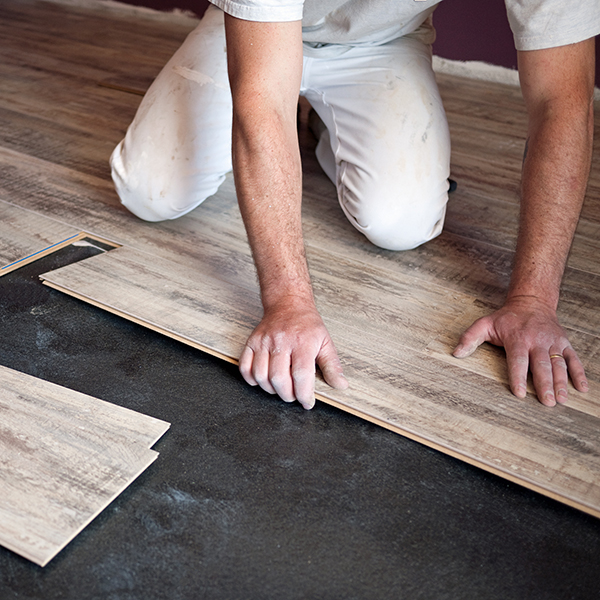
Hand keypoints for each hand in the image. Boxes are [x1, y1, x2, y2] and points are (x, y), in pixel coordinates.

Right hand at [238, 298, 347, 408]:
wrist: (288, 303)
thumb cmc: (307, 324)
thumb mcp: (325, 342)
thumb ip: (332, 365)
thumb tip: (340, 385)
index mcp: (302, 342)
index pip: (301, 375)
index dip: (304, 394)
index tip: (307, 402)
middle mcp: (281, 341)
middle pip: (279, 378)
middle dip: (287, 395)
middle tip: (294, 396)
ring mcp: (264, 341)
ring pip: (261, 375)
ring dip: (270, 389)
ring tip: (280, 388)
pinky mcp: (252, 342)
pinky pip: (245, 367)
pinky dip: (251, 379)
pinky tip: (263, 381)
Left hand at [453, 296, 587, 405]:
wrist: (532, 301)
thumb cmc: (506, 318)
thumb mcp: (484, 323)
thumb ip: (470, 338)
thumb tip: (456, 353)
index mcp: (517, 338)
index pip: (518, 360)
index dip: (519, 377)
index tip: (520, 393)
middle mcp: (537, 341)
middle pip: (541, 365)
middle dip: (545, 384)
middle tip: (547, 402)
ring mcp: (553, 342)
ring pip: (559, 364)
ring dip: (561, 383)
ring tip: (561, 400)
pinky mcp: (564, 343)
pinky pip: (574, 359)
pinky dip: (579, 373)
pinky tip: (582, 389)